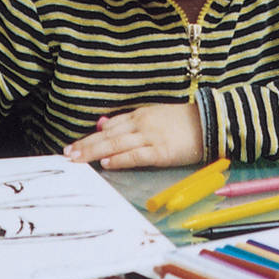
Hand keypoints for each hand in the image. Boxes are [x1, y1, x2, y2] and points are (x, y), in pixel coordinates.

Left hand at [62, 104, 201, 168]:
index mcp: (140, 115)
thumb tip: (103, 124)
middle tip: (67, 153)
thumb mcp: (155, 115)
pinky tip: (106, 163)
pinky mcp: (161, 151)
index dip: (91, 136)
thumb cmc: (184, 122)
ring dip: (94, 152)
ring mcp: (150, 137)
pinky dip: (119, 159)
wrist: (210, 123)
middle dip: (86, 144)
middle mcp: (141, 124)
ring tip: (77, 159)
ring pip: (116, 144)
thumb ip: (131, 121)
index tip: (75, 144)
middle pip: (108, 135)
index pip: (110, 125)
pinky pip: (135, 155)